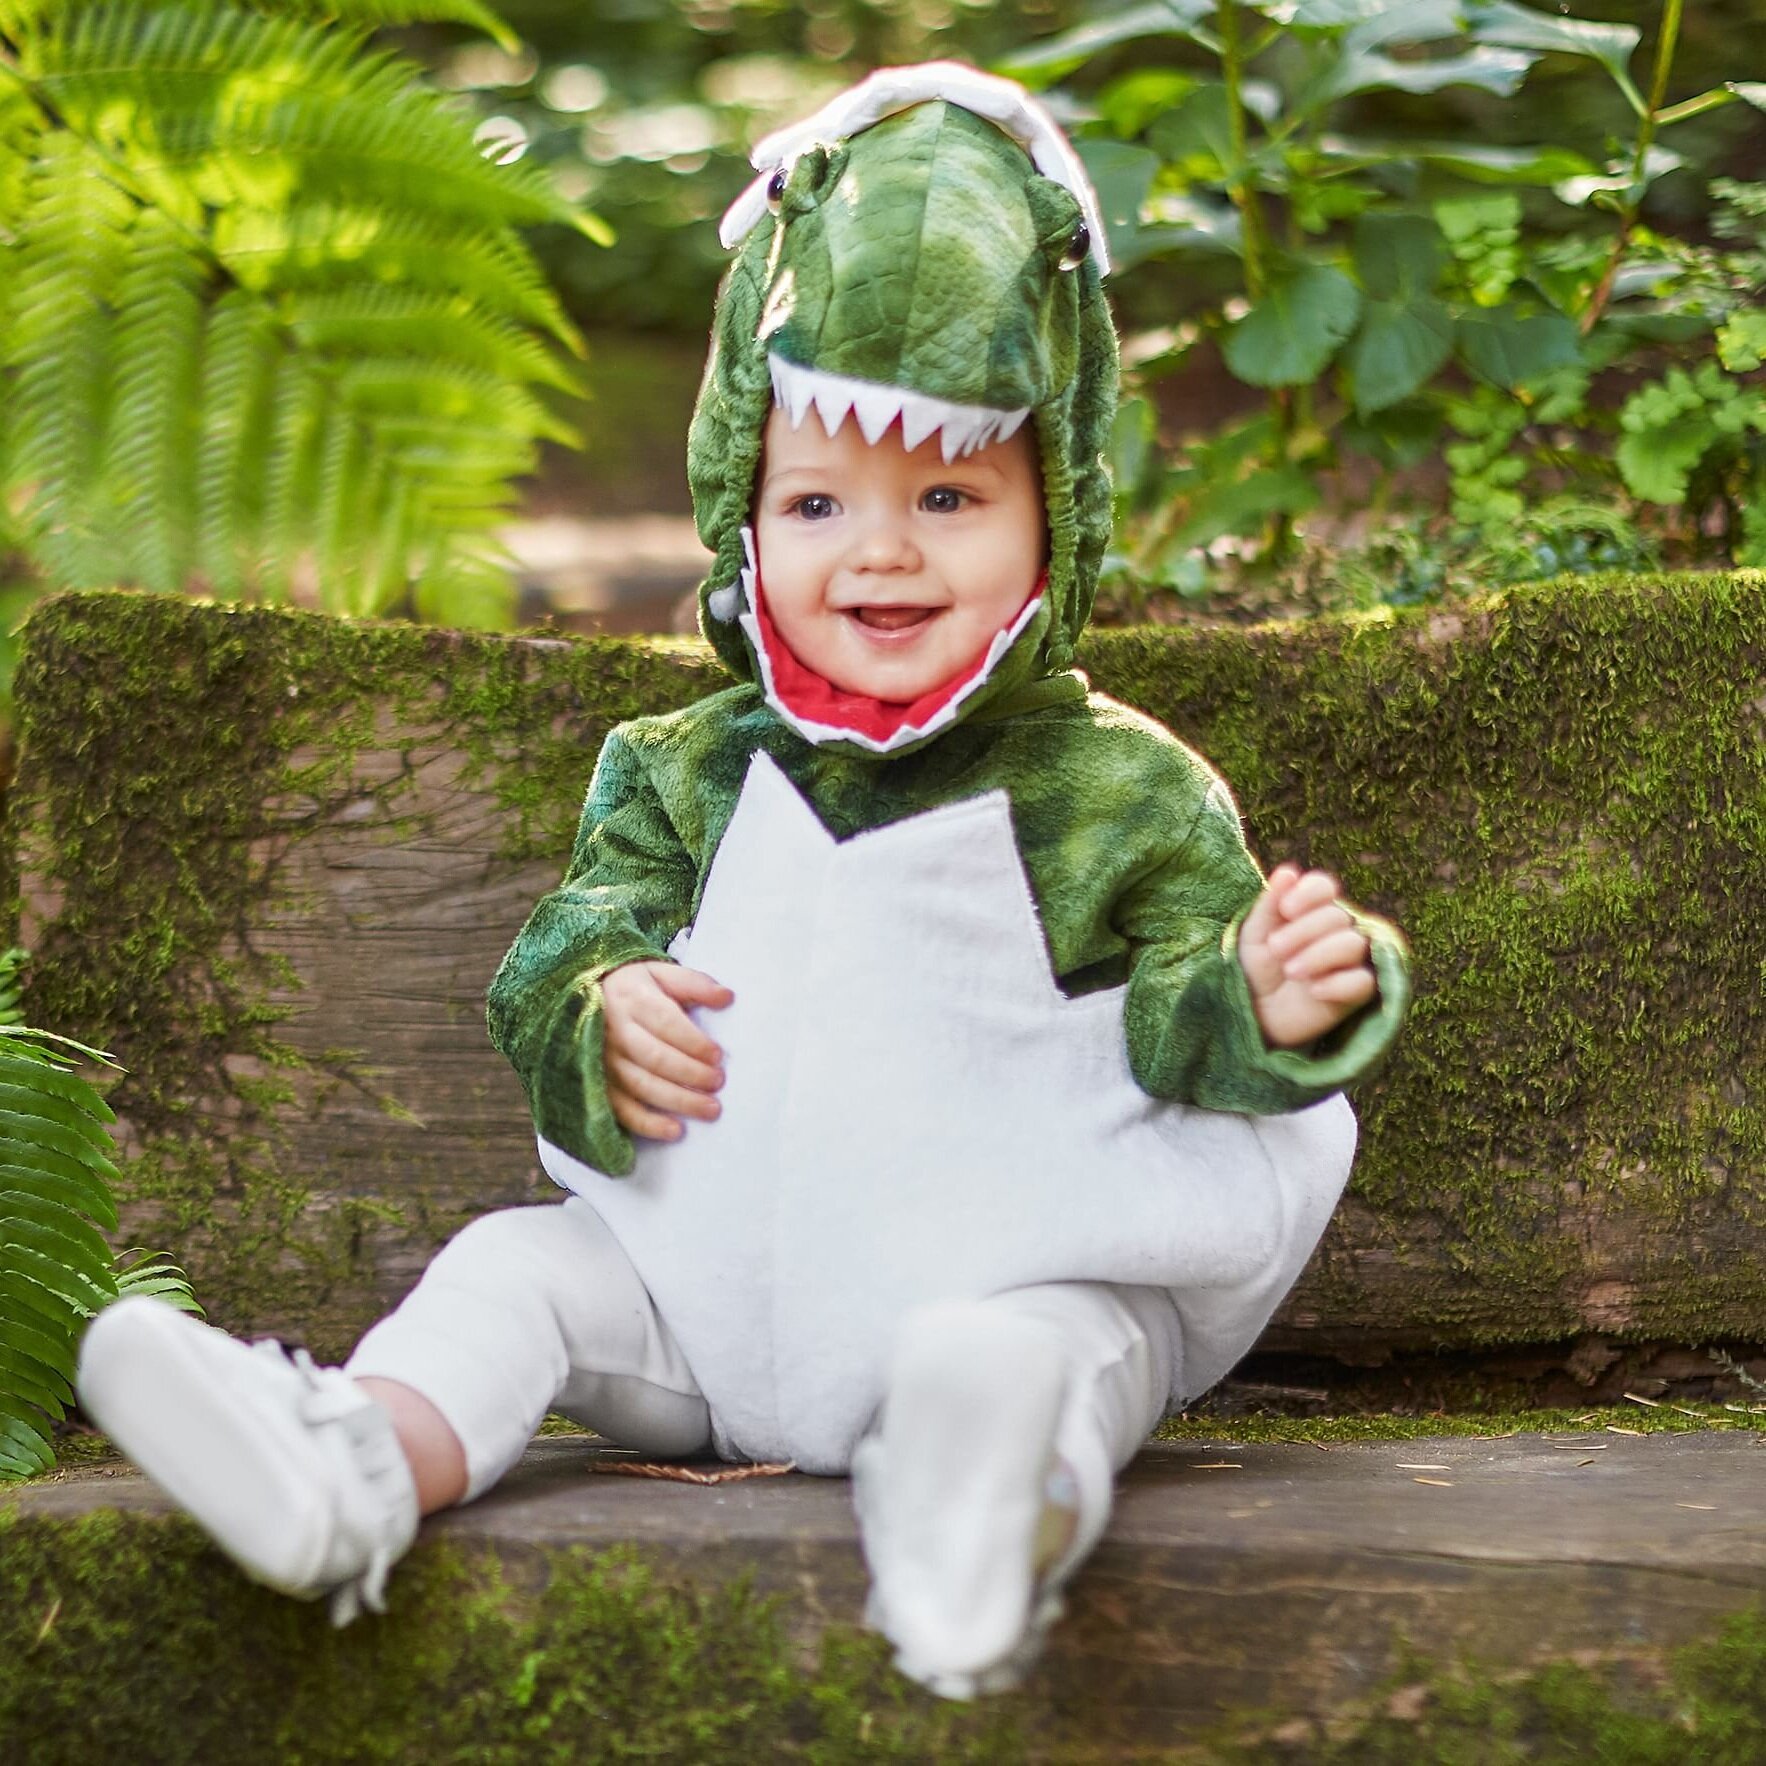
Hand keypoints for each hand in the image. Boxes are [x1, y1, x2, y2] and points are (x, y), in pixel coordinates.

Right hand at [601, 961, 733, 1140]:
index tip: (718, 1056)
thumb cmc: (635, 986)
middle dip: (690, 1073)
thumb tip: (727, 997)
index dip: (693, 1042)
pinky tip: (675, 1130)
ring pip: (641, 1085)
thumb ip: (695, 984)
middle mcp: (614, 1030)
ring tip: (710, 1109)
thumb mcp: (662, 973)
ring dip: (677, 1101)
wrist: (585, 993)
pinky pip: (621, 1108)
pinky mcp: (598, 1084)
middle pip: (654, 1057)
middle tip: (718, 1083)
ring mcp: (602, 1060)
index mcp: (633, 999)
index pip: (665, 1023)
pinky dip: (647, 1123)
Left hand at [1238, 863, 1376, 1049]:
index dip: (1309, 894)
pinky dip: (1338, 984)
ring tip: (1291, 971)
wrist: (1256, 1012)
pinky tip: (1314, 990)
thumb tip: (1288, 872)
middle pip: (1337, 916)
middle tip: (1275, 949)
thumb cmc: (1257, 968)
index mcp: (1311, 910)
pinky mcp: (1356, 993)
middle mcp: (1336, 930)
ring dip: (1318, 955)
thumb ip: (1270, 903)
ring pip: (1353, 944)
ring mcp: (1350, 961)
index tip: (1285, 910)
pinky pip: (1363, 982)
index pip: (1324, 887)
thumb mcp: (1254, 934)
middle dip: (1303, 932)